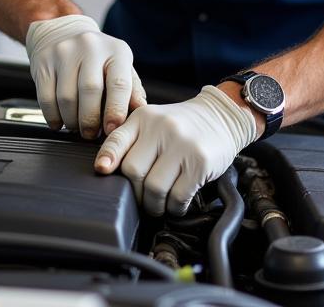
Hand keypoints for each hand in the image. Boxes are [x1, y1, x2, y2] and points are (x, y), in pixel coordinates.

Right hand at [25, 14, 145, 137]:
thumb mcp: (120, 66)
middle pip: (90, 90)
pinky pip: (46, 98)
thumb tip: (140, 111)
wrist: (63, 30)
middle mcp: (91, 47)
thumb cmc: (97, 56)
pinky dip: (53, 117)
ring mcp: (65, 52)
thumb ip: (131, 89)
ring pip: (66, 98)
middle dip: (90, 120)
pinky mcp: (44, 61)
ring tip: (76, 126)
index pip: (119, 83)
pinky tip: (60, 120)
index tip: (112, 129)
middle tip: (91, 133)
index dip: (116, 110)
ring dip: (71, 121)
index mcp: (116, 50)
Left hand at [93, 85, 256, 215]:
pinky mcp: (199, 161)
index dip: (107, 158)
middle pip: (133, 170)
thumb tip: (106, 167)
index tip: (102, 171)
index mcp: (145, 117)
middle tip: (143, 198)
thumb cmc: (183, 125)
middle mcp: (161, 128)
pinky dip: (174, 207)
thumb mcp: (154, 122)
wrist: (221, 116)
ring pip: (154, 188)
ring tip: (159, 203)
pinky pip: (178, 196)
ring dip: (154, 205)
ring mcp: (181, 144)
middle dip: (136, 192)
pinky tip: (176, 202)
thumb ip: (132, 140)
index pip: (117, 138)